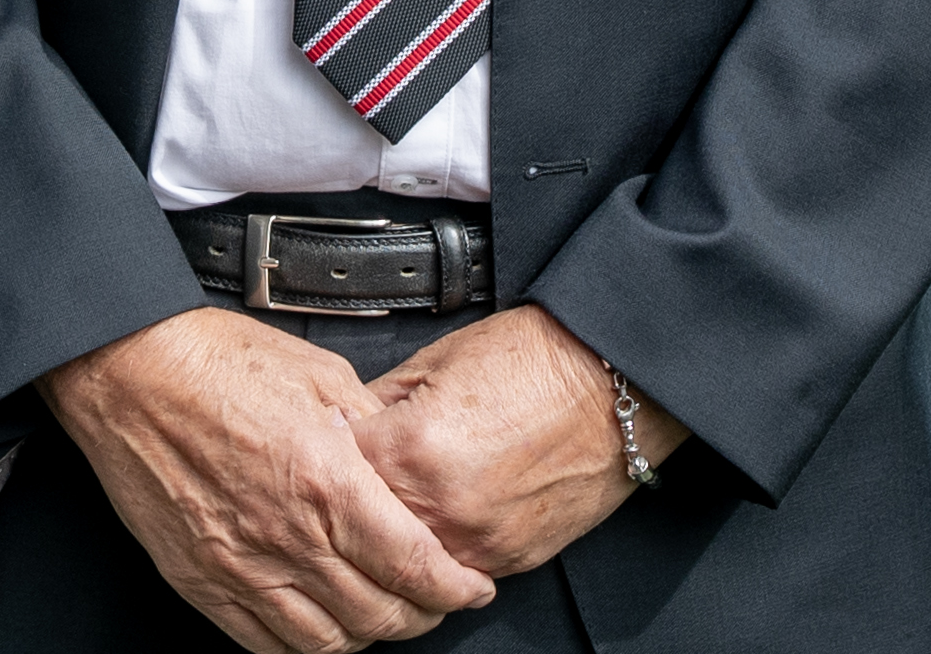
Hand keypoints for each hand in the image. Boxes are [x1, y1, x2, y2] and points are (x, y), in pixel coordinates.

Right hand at [38, 310, 496, 653]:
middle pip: (378, 614)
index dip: (455, 588)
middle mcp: (289, 538)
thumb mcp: (325, 377)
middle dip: (422, 615)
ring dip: (366, 636)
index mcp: (329, 484)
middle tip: (437, 599)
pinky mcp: (202, 581)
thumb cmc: (223, 362)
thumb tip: (406, 463)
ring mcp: (242, 568)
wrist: (134, 372)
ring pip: (325, 642)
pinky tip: (321, 625)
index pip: (414, 566)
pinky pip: (263, 643)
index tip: (473, 587)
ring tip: (384, 614)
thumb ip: (374, 430)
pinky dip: (303, 646)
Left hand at [354, 305, 692, 577]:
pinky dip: (441, 550)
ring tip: (400, 505)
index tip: (318, 455)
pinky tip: (445, 515)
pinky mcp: (508, 560)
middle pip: (359, 531)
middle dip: (351, 509)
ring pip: (403, 564)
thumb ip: (379, 402)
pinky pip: (453, 570)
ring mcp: (474, 541)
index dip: (321, 460)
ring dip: (393, 539)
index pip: (330, 474)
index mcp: (408, 449)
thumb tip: (341, 427)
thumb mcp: (435, 362)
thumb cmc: (535, 360)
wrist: (612, 381)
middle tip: (352, 487)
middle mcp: (437, 506)